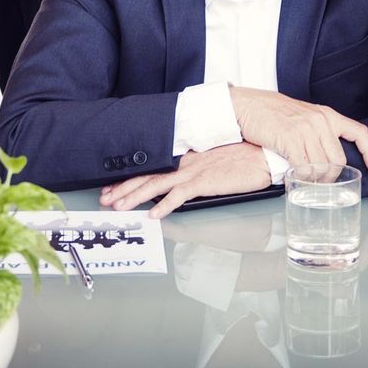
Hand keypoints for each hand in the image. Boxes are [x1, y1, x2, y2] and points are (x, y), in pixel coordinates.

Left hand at [99, 143, 271, 218]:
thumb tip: (184, 180)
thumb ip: (197, 166)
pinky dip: (165, 205)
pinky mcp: (205, 182)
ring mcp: (194, 172)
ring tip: (119, 206)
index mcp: (187, 156)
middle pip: (148, 175)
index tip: (115, 185)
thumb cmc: (243, 156)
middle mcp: (185, 162)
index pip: (152, 166)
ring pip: (157, 184)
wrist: (262, 152)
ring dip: (135, 196)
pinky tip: (154, 215)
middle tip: (106, 198)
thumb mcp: (215, 158)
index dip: (131, 177)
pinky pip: (180, 195)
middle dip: (124, 188)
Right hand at [229, 87, 367, 174]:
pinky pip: (304, 168)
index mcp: (327, 115)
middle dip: (332, 177)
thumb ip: (319, 132)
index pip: (359, 132)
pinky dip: (302, 179)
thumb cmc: (273, 113)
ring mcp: (305, 129)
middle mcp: (320, 121)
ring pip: (322, 167)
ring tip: (307, 183)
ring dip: (316, 181)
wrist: (248, 105)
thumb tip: (329, 159)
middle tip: (321, 183)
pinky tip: (296, 180)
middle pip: (339, 160)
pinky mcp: (290, 139)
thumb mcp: (304, 116)